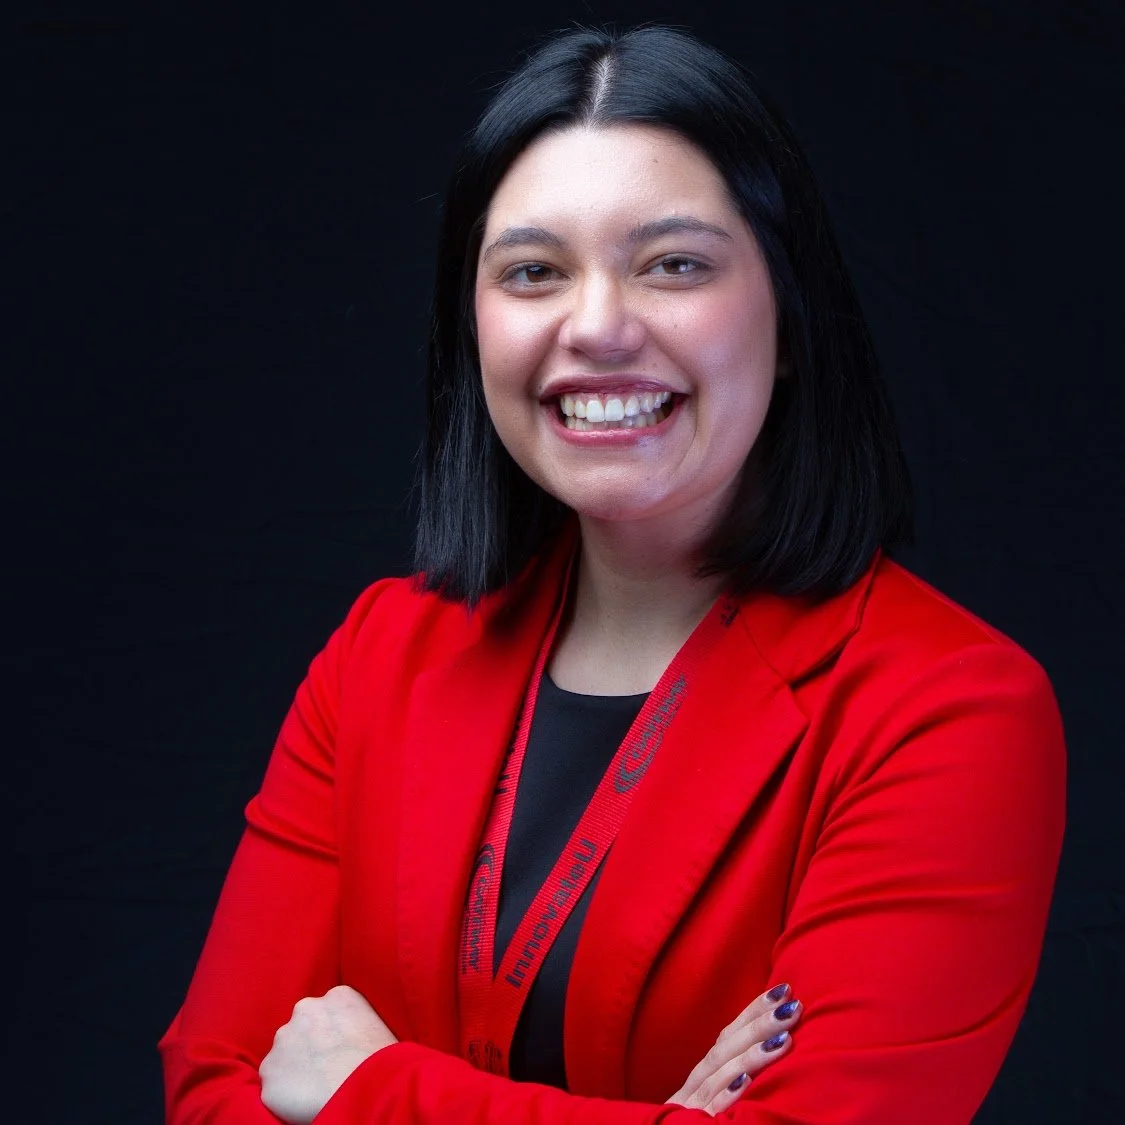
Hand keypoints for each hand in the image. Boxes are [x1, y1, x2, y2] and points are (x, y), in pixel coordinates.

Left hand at [259, 984, 397, 1123]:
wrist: (370, 1088)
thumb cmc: (384, 1062)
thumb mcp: (378, 1023)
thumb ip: (355, 1020)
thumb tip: (350, 1036)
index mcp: (337, 996)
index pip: (326, 1011)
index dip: (331, 1034)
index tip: (339, 1050)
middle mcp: (305, 1009)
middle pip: (301, 1028)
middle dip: (308, 1046)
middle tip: (326, 1069)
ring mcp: (283, 1039)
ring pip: (283, 1055)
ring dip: (294, 1068)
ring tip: (316, 1087)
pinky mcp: (269, 1072)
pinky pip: (274, 1085)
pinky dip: (285, 1094)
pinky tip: (304, 1101)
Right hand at [665, 983, 799, 1115]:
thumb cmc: (702, 1122)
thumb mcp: (716, 1097)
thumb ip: (734, 1072)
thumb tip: (776, 1041)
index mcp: (702, 1075)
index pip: (727, 1035)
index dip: (752, 1011)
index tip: (782, 990)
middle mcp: (694, 1085)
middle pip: (725, 1048)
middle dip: (759, 1024)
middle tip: (792, 1006)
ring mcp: (690, 1108)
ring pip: (719, 1074)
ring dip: (752, 1054)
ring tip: (784, 1038)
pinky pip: (709, 1111)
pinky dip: (725, 1096)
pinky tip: (746, 1083)